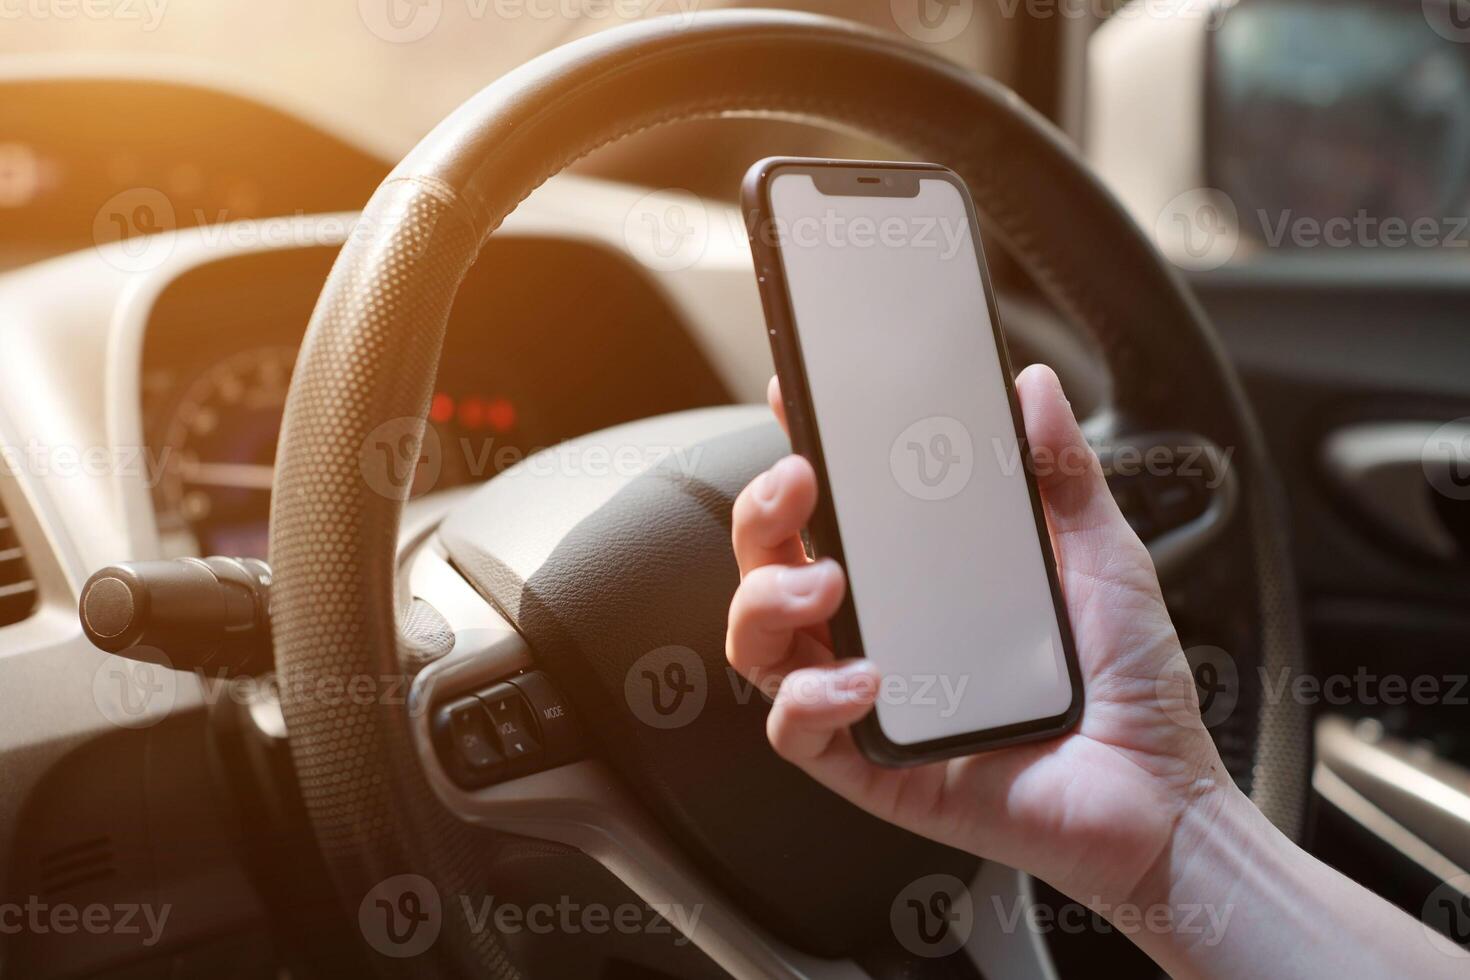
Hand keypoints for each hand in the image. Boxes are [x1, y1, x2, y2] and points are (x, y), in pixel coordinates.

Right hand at [726, 364, 1232, 908]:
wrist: (1161, 795)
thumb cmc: (1129, 683)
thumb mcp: (1101, 559)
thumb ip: (1063, 475)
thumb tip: (1032, 387)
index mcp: (916, 582)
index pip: (831, 514)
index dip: (796, 457)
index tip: (793, 399)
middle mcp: (877, 633)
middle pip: (770, 568)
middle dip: (760, 515)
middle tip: (798, 484)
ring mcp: (866, 700)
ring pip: (760, 645)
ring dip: (767, 600)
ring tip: (826, 583)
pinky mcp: (872, 768)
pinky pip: (796, 731)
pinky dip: (812, 699)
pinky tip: (865, 680)